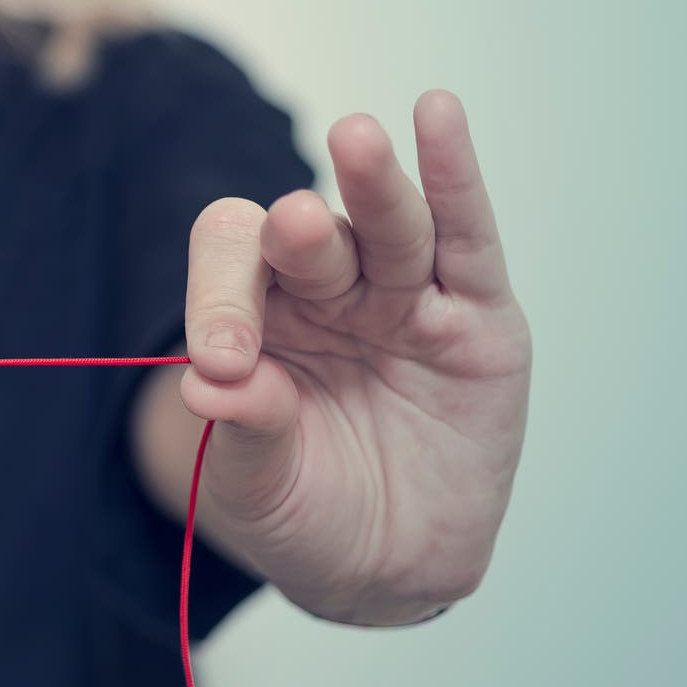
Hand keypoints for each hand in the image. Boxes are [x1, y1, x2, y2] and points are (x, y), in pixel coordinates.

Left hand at [182, 90, 530, 624]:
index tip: (222, 362)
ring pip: (390, 227)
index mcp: (257, 312)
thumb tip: (209, 386)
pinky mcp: (476, 317)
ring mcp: (403, 298)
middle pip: (308, 233)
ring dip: (374, 184)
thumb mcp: (255, 484)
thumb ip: (245, 430)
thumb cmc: (303, 508)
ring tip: (357, 140)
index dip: (221, 296)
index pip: (231, 261)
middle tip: (294, 227)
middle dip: (299, 231)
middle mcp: (327, 290)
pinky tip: (439, 116)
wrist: (383, 570)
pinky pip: (467, 239)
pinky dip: (455, 178)